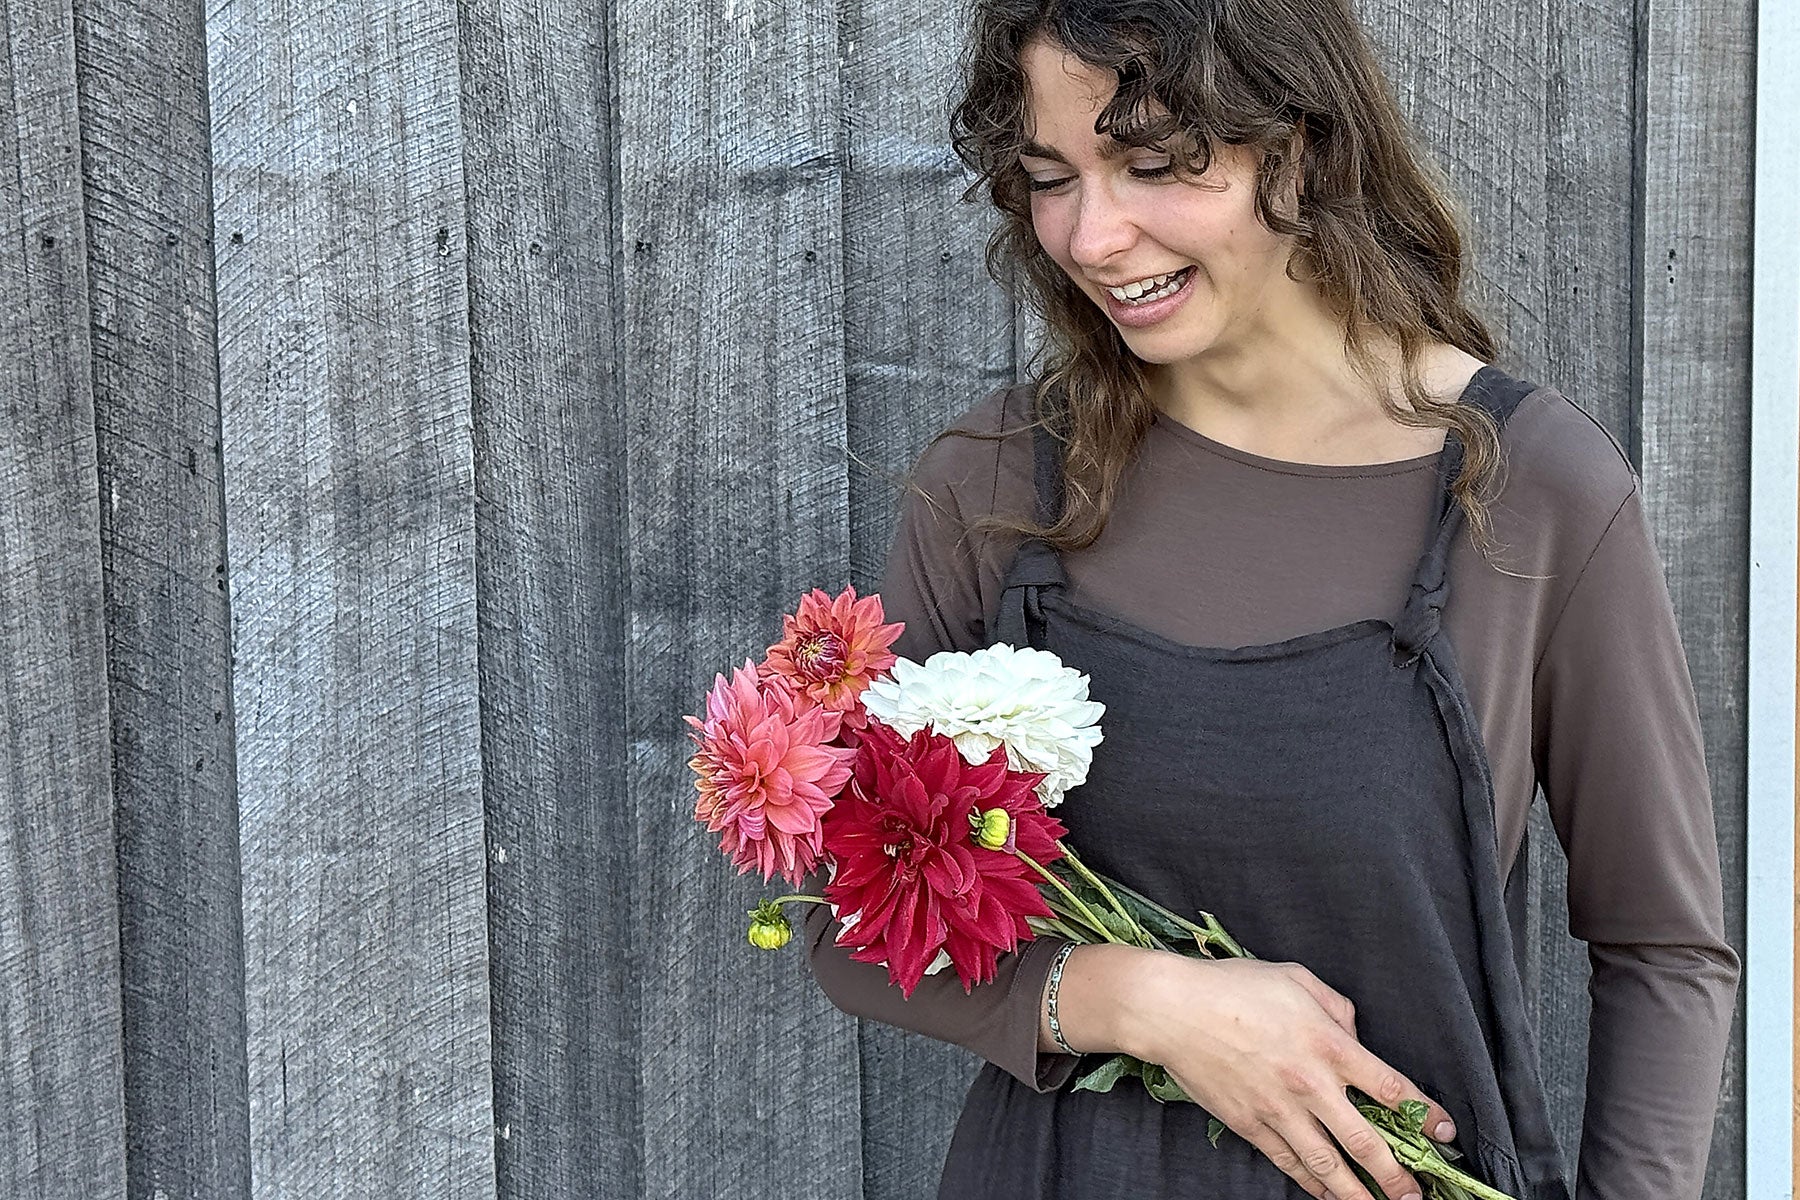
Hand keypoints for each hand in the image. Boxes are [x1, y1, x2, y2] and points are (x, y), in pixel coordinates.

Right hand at [1122, 956, 1456, 1199]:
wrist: (1171, 1010)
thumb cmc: (1233, 986)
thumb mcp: (1296, 979)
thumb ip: (1336, 1007)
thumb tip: (1354, 1035)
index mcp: (1328, 1043)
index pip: (1390, 1087)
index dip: (1424, 1114)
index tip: (1444, 1132)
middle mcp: (1310, 1083)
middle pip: (1365, 1141)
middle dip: (1397, 1175)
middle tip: (1418, 1196)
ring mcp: (1279, 1110)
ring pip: (1328, 1164)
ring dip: (1358, 1193)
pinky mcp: (1250, 1124)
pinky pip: (1289, 1162)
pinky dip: (1312, 1184)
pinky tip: (1328, 1196)